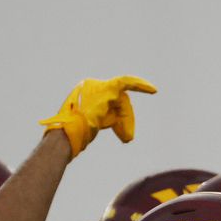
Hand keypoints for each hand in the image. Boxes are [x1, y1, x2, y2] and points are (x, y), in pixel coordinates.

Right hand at [39, 75, 157, 158]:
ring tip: (126, 136)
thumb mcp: (94, 123)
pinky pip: (127, 83)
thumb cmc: (77, 133)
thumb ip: (107, 117)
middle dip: (125, 119)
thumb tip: (125, 129)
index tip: (127, 134)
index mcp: (86, 92)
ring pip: (122, 101)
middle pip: (119, 101)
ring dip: (126, 120)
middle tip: (128, 137)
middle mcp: (91, 85)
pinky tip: (153, 90)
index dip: (120, 118)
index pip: (110, 102)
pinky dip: (140, 85)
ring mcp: (98, 86)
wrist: (67, 134)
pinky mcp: (106, 90)